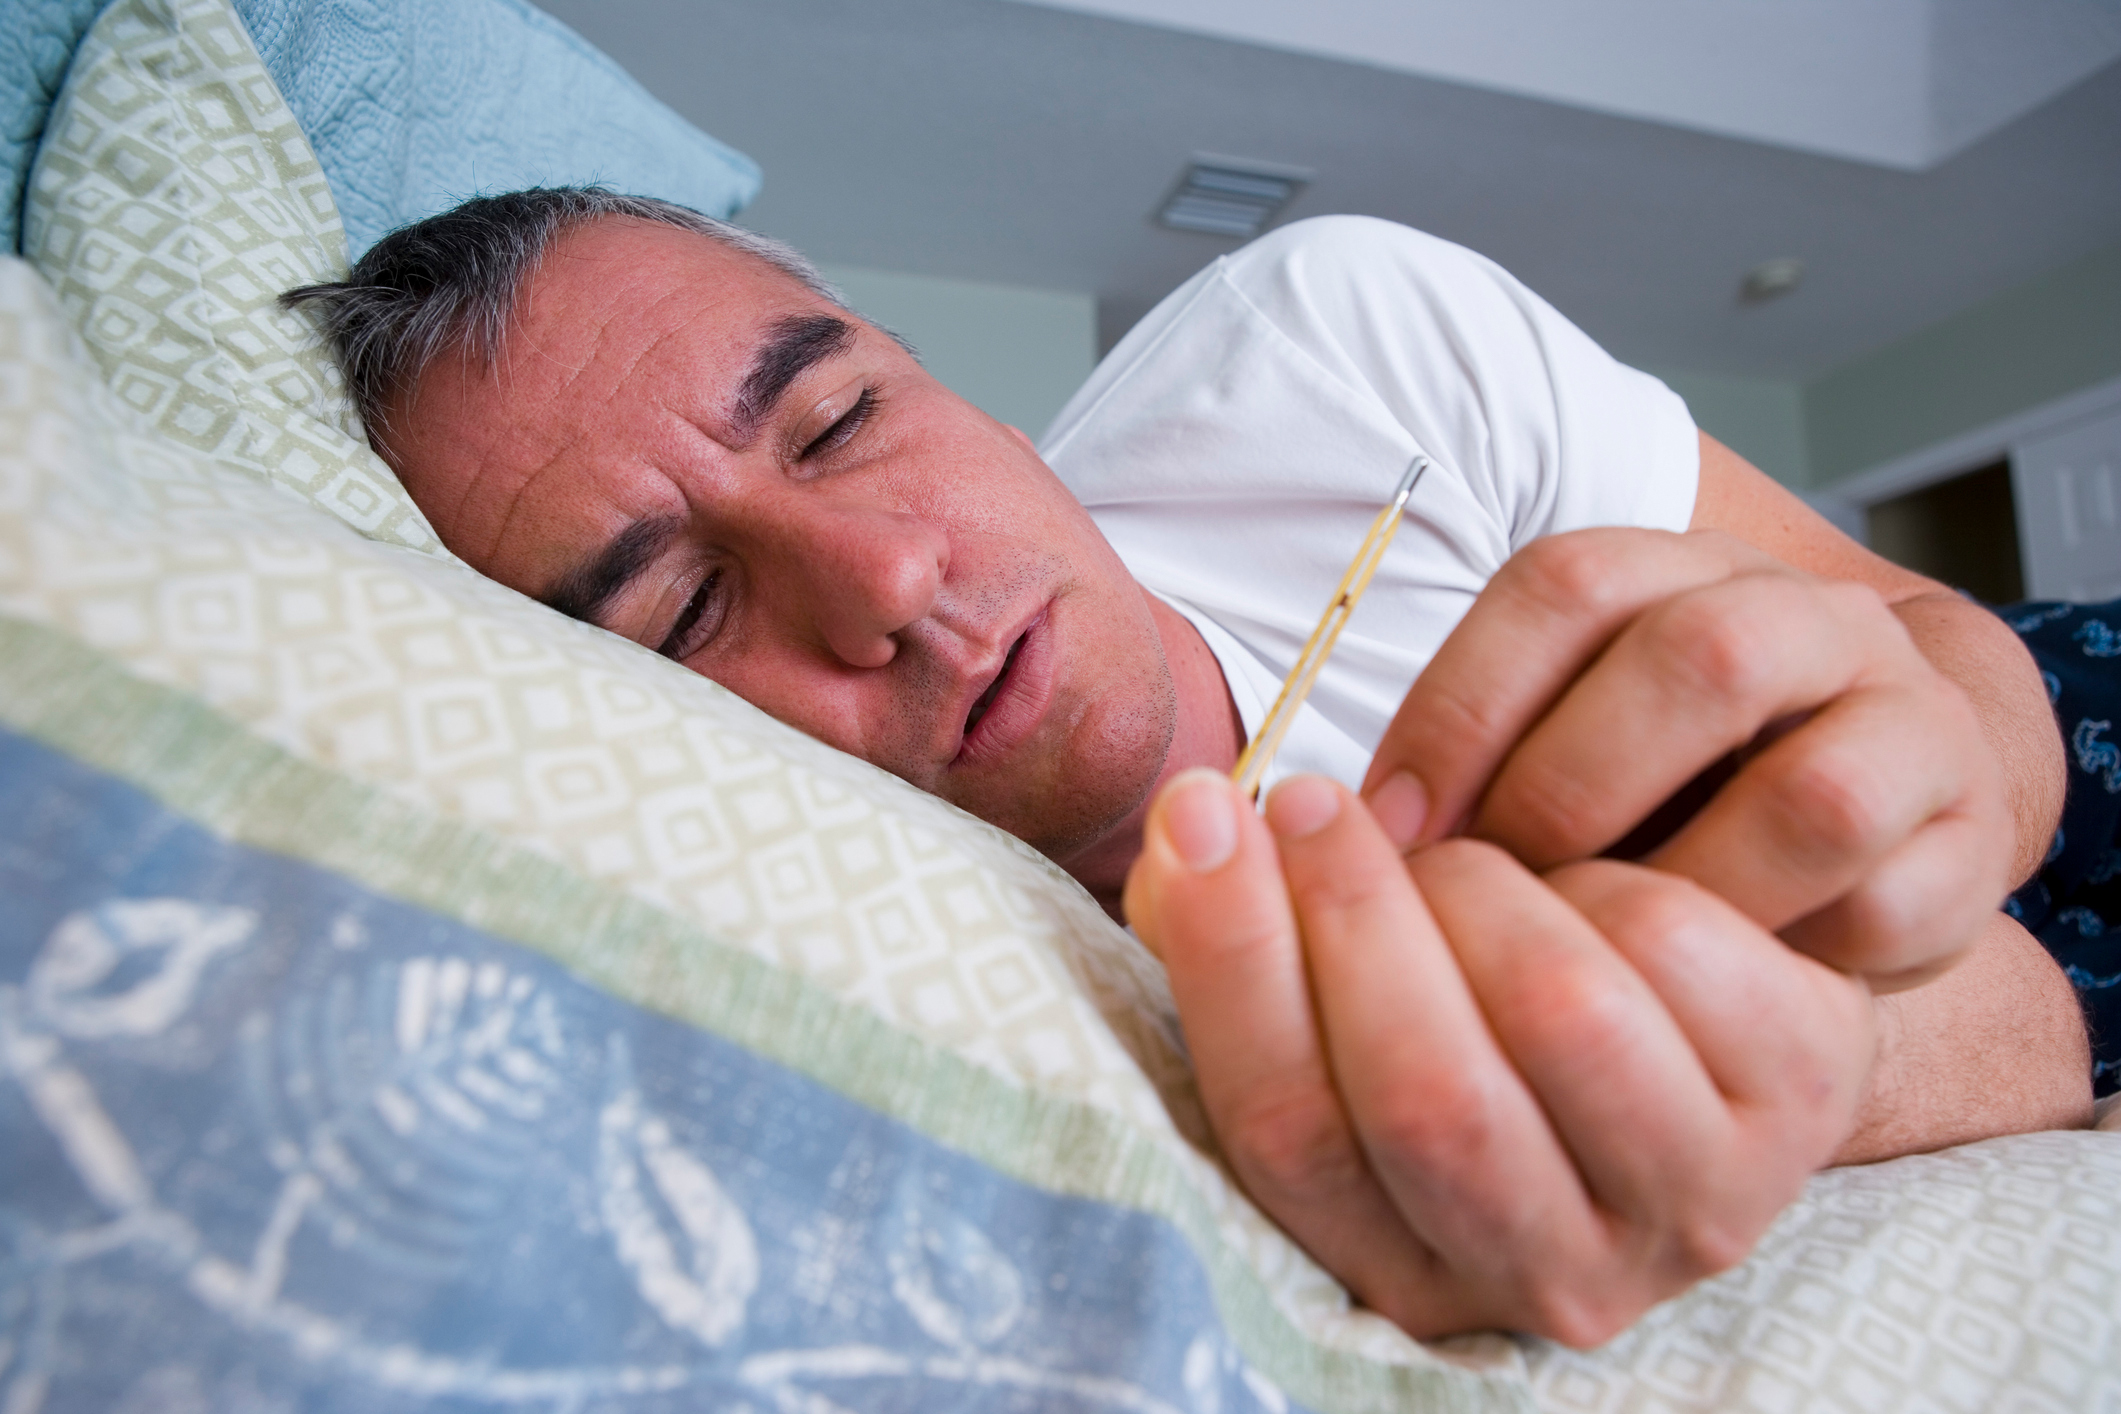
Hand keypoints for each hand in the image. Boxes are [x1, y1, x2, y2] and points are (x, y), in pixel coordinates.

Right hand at [1123, 769, 1873, 1345]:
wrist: (1690, 1030)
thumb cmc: (1474, 1016)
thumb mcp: (1344, 1007)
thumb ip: (1241, 936)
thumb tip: (1191, 832)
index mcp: (1400, 1266)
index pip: (1287, 1131)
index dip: (1232, 959)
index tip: (1202, 816)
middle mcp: (1548, 1276)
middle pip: (1426, 1094)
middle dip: (1350, 914)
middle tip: (1315, 806)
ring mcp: (1690, 1206)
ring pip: (1561, 1013)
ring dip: (1478, 893)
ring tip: (1454, 861)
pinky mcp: (1799, 1105)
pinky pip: (1678, 947)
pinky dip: (1605, 879)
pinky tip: (1580, 886)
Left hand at [1360, 527, 2011, 990]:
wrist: (1880, 811)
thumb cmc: (1667, 789)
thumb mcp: (1562, 739)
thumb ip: (1461, 763)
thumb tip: (1318, 833)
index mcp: (1678, 571)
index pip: (1566, 587)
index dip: (1462, 709)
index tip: (1383, 829)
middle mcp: (1804, 618)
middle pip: (1697, 662)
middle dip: (1569, 792)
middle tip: (1491, 893)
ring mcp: (1906, 719)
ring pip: (1813, 792)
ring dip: (1683, 893)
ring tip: (1596, 958)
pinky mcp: (1973, 833)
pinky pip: (1891, 902)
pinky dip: (1785, 956)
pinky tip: (1707, 989)